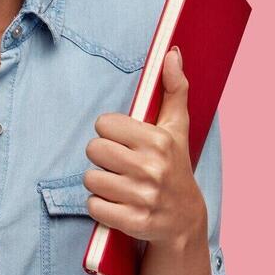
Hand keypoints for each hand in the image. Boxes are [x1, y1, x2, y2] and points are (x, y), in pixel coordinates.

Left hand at [83, 47, 206, 249]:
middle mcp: (152, 168)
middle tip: (121, 164)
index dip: (110, 133)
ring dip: (100, 182)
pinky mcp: (133, 221)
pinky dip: (100, 206)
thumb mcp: (177, 127)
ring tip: (120, 184)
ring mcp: (143, 197)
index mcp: (158, 141)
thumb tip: (172, 53)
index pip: (103, 124)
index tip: (126, 142)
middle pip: (93, 150)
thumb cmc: (174, 166)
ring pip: (90, 178)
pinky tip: (119, 203)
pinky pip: (93, 205)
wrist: (185, 220)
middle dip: (102, 157)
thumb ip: (173, 88)